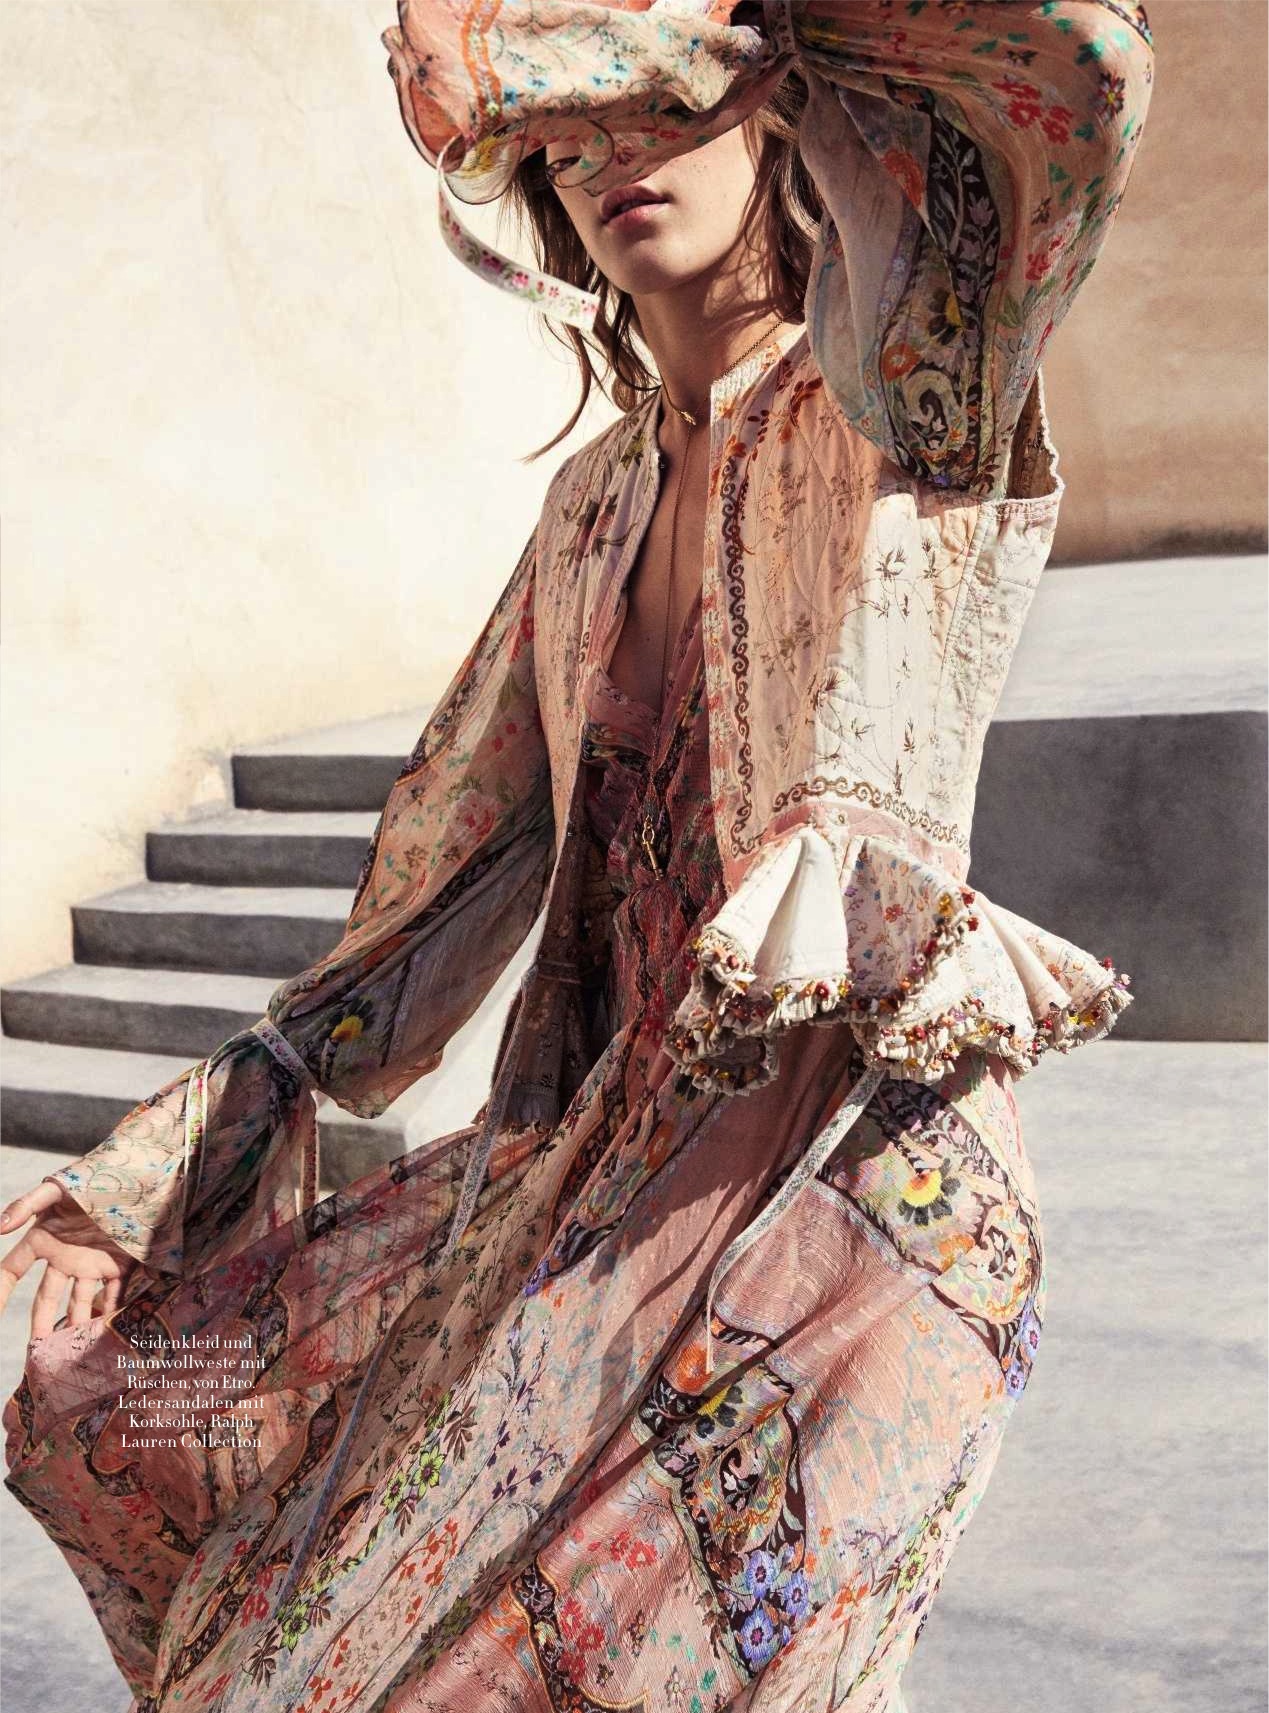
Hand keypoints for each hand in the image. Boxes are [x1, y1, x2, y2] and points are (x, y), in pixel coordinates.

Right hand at [0, 1180, 149, 1338]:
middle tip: (36, 1352)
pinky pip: (112, 1294)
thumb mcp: (56, 1188)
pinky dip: (108, 1314)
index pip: (11, 1270)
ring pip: (77, 1304)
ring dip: (74, 1326)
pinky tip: (104, 1334)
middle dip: (39, 1325)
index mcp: (43, 1238)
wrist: (135, 1172)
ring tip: (70, 1353)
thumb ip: (27, 1205)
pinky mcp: (118, 1263)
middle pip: (45, 1299)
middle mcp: (65, 1257)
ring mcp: (91, 1262)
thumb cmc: (91, 1176)